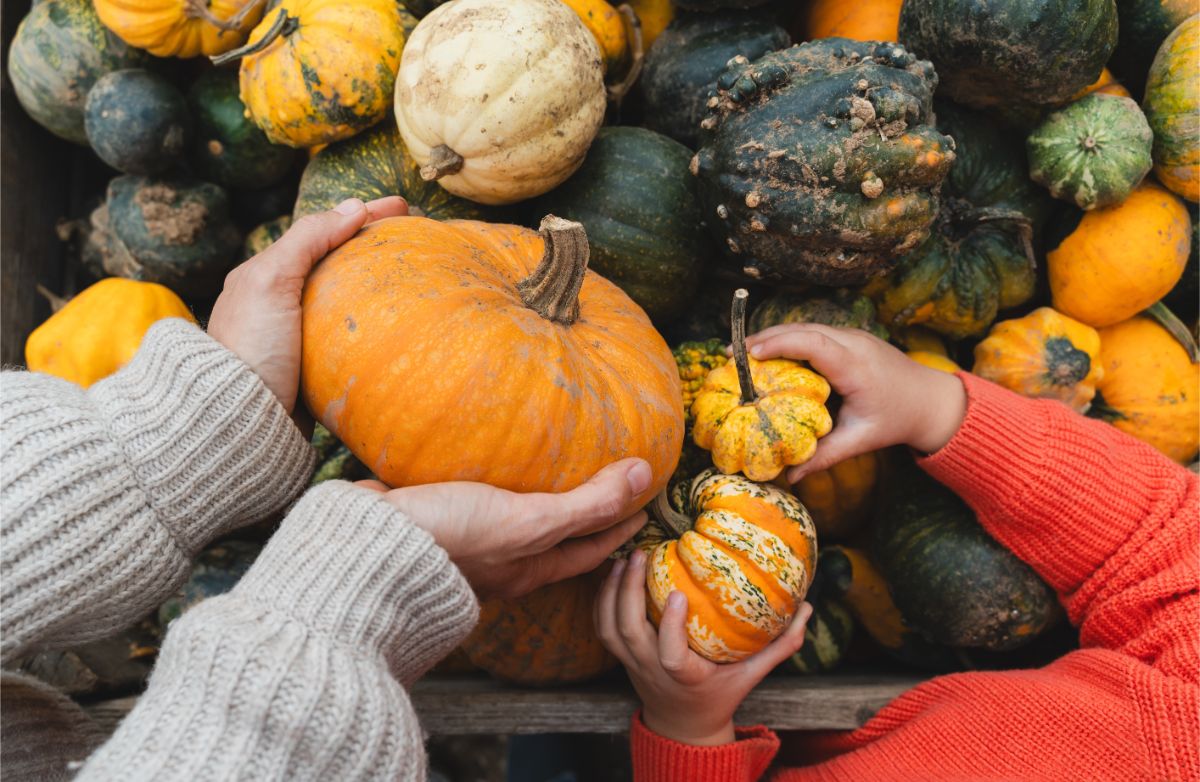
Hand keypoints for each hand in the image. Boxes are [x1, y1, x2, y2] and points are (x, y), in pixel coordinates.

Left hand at [207, 196, 407, 414]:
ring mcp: (298, 338)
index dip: (363, 215)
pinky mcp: (314, 370)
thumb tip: (352, 207)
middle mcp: (280, 304)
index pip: (322, 233)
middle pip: (336, 263)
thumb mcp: (271, 281)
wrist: (241, 421)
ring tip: (412, 274)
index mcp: (265, 276)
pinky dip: (374, 324)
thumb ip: (308, 240)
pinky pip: (350, 337)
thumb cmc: (252, 347)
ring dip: (377, 284)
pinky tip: (397, 324)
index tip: (403, 207)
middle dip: (373, 246)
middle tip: (414, 235)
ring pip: (345, 300)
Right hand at [358, 458, 652, 599]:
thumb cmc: (454, 538)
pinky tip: (484, 461)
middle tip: (607, 488)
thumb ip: (585, 503)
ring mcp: (466, 544)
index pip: (588, 550)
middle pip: (553, 541)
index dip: (619, 528)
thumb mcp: (529, 522)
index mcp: (528, 568)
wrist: (369, 545)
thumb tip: (645, 475)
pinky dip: (491, 485)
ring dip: (535, 500)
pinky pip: (473, 500)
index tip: (644, 507)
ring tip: (550, 469)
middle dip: (581, 519)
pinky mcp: (435, 518)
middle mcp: (501, 562)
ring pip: (513, 522)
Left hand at [595, 549, 812, 746]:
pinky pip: (602, 628)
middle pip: (628, 632)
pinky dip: (602, 599)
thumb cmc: (720, 694)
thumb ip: (780, 644)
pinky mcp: (621, 657)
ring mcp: (631, 664)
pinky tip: (613, 571)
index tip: (677, 594)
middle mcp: (652, 670)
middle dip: (629, 592)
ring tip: (625, 558)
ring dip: (612, 591)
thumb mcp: (752, 674)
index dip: (669, 626)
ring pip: (610, 628)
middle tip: (640, 553)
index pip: (670, 655)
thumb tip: (808, 608)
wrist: (682, 725)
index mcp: (685, 676)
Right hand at [745, 324, 967, 482]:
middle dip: (764, 338)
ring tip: (742, 355)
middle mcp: (854, 342)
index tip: (748, 354)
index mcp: (855, 365)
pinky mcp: (849, 337)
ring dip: (774, 337)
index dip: (778, 343)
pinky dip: (788, 340)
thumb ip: (824, 456)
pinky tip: (768, 355)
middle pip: (802, 328)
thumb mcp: (860, 440)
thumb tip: (788, 478)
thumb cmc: (897, 420)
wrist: (932, 400)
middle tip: (731, 356)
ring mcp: (853, 335)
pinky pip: (814, 331)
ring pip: (806, 326)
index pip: (813, 342)